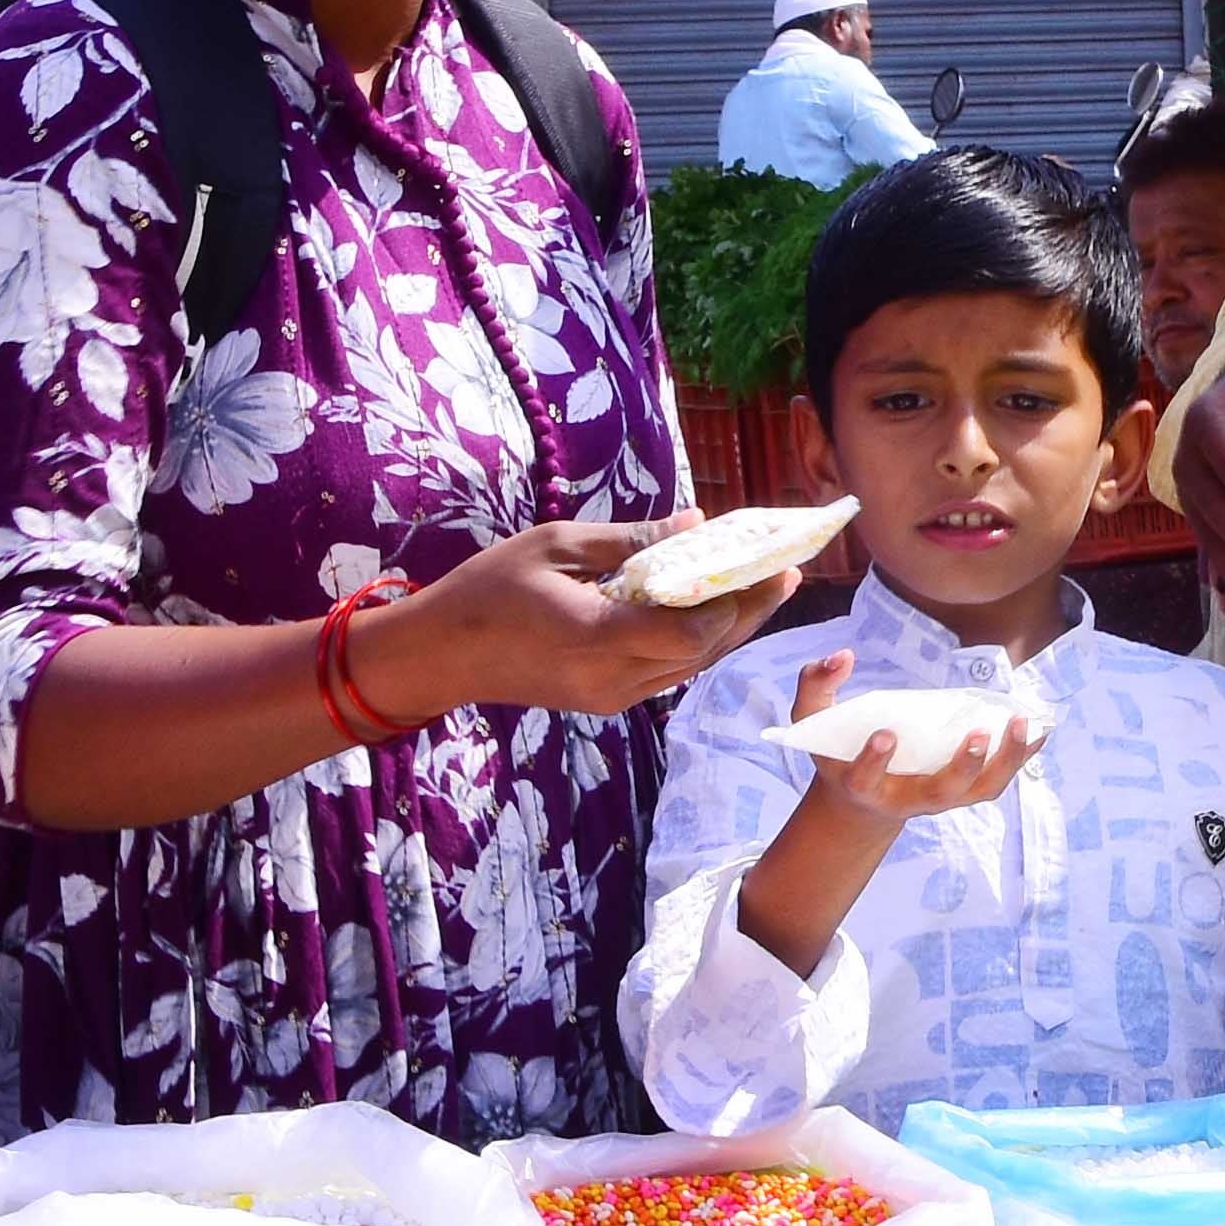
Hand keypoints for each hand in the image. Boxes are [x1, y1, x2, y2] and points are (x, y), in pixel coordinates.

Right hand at [379, 517, 798, 720]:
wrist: (439, 655)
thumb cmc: (487, 589)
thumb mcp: (556, 544)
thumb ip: (630, 541)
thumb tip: (697, 523)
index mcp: (595, 636)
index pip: (689, 631)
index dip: (734, 601)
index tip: (762, 562)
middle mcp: (611, 678)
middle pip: (704, 650)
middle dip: (750, 610)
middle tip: (786, 569)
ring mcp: (610, 697)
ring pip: (693, 667)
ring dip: (732, 628)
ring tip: (766, 587)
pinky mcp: (606, 702)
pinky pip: (670, 673)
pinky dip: (699, 642)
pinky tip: (717, 611)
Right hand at [776, 649, 1043, 828]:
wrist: (863, 800)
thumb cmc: (838, 752)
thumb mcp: (814, 723)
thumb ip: (817, 686)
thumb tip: (842, 655)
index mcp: (862, 786)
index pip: (864, 780)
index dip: (872, 761)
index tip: (884, 734)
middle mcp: (906, 799)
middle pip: (940, 793)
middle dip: (962, 768)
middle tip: (978, 735)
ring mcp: (940, 798)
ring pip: (979, 791)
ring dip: (1005, 761)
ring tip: (1021, 723)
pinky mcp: (964, 791)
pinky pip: (999, 778)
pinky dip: (1023, 756)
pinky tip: (1041, 728)